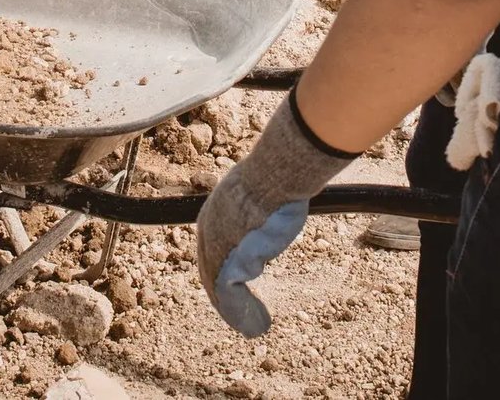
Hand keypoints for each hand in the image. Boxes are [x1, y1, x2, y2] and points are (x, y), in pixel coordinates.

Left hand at [196, 96, 353, 336]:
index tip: (241, 281)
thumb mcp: (268, 186)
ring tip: (254, 326)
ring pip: (221, 289)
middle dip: (227, 294)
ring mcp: (215, 248)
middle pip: (213, 270)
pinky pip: (230, 298)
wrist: (277, 176)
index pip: (215, 245)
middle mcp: (209, 230)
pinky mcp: (226, 265)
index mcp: (216, 211)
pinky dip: (242, 315)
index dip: (228, 266)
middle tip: (243, 312)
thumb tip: (290, 187)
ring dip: (237, 311)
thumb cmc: (281, 175)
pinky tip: (256, 326)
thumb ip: (268, 200)